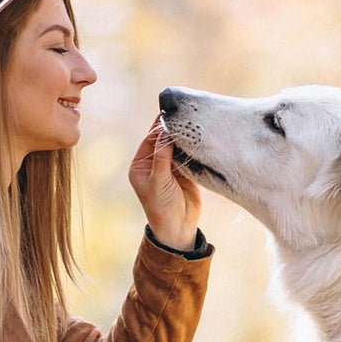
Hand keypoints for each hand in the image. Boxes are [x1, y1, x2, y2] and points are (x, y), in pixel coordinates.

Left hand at [128, 117, 201, 250]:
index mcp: (140, 166)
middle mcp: (153, 164)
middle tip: (185, 113)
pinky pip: (188, 154)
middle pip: (163, 140)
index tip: (171, 113)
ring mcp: (169, 167)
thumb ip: (162, 156)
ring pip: (177, 146)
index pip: (150, 139)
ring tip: (195, 121)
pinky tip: (200, 136)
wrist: (179, 228)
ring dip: (184, 136)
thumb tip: (165, 132)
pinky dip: (193, 146)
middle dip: (173, 129)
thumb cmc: (162, 208)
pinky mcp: (184, 171)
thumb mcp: (159, 181)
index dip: (160, 127)